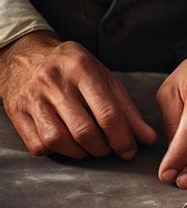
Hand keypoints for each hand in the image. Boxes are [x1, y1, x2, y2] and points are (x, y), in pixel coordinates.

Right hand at [0, 32, 156, 158]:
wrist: (27, 53)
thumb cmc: (73, 68)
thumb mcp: (104, 79)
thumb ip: (127, 109)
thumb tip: (148, 138)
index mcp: (82, 69)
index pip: (108, 113)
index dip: (122, 139)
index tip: (130, 151)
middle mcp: (55, 81)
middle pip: (84, 131)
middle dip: (103, 148)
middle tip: (109, 148)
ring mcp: (32, 97)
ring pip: (59, 140)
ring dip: (81, 153)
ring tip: (90, 147)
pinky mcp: (17, 111)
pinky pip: (39, 145)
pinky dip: (58, 152)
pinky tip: (67, 143)